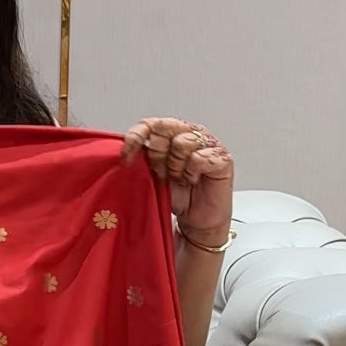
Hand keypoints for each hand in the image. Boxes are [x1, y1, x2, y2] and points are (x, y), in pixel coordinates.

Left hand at [121, 118, 234, 245]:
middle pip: (164, 129)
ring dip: (176, 167)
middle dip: (157, 155)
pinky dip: (191, 173)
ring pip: (182, 143)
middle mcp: (190, 133)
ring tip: (180, 179)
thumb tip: (124, 151)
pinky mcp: (221, 158)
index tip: (126, 157)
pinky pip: (198, 158)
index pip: (150, 123)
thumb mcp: (153, 176)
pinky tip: (192, 181)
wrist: (196, 221)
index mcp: (172, 133)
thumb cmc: (178, 197)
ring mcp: (208, 143)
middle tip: (161, 174)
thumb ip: (143, 159)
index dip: (136, 137)